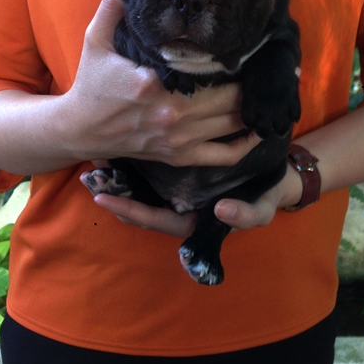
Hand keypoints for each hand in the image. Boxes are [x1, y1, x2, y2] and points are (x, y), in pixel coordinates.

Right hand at [63, 0, 260, 166]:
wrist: (79, 129)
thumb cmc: (92, 84)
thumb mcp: (95, 41)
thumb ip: (112, 8)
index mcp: (154, 83)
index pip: (212, 68)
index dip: (237, 56)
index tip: (250, 44)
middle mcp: (172, 114)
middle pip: (232, 97)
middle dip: (253, 82)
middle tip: (266, 68)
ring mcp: (178, 139)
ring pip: (235, 124)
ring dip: (254, 108)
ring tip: (265, 91)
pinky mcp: (179, 156)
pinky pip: (225, 157)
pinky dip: (247, 145)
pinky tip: (257, 130)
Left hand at [89, 164, 301, 235]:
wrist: (274, 178)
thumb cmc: (266, 196)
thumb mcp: (261, 209)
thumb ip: (245, 215)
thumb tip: (221, 211)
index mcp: (192, 220)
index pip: (154, 219)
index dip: (130, 211)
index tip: (104, 200)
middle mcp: (179, 206)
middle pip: (138, 205)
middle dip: (115, 192)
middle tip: (90, 174)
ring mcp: (178, 189)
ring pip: (142, 187)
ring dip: (120, 175)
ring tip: (96, 156)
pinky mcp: (181, 170)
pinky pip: (152, 170)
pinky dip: (134, 161)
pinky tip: (120, 143)